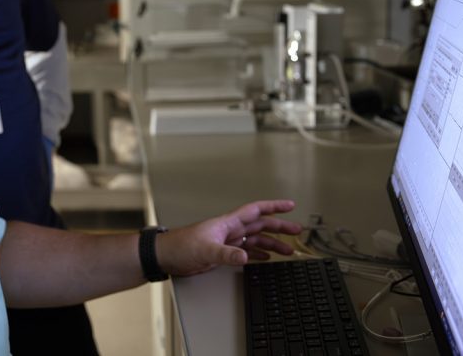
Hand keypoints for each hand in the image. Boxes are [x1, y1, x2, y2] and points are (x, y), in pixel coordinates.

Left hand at [157, 200, 302, 276]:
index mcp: (227, 222)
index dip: (274, 206)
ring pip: (256, 239)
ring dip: (272, 244)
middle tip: (297, 231)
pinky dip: (258, 253)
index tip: (290, 205)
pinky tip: (266, 258)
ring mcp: (227, 240)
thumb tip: (246, 255)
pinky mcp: (223, 252)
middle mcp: (230, 229)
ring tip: (288, 250)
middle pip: (260, 225)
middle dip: (280, 227)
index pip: (256, 210)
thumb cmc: (180, 246)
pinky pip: (246, 250)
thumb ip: (226, 253)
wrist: (166, 255)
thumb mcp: (205, 250)